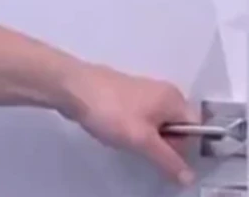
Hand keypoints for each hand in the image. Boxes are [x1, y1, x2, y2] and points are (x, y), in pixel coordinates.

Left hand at [63, 63, 199, 185]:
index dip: (182, 147)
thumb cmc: (110, 111)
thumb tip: (189, 178)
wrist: (70, 86)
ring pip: (153, 125)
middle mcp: (162, 92)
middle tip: (138, 145)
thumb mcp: (142, 141)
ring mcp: (141, 92)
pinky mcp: (123, 95)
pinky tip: (112, 128)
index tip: (160, 154)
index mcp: (174, 98)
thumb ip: (168, 160)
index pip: (194, 129)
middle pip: (175, 128)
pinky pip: (136, 118)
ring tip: (122, 136)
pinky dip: (128, 127)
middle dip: (160, 142)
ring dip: (142, 137)